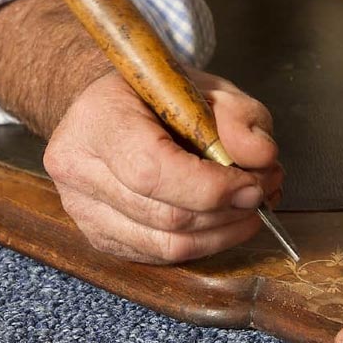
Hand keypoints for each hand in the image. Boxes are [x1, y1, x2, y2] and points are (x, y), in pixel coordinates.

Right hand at [43, 68, 283, 263]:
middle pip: (165, 215)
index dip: (212, 188)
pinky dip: (202, 244)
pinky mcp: (99, 238)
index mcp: (98, 120)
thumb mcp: (206, 86)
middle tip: (263, 190)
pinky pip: (160, 256)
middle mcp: (79, 169)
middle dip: (227, 210)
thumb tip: (260, 157)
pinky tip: (224, 221)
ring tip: (251, 206)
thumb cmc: (156, 96)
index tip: (253, 183)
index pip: (153, 171)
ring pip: (166, 245)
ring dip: (222, 232)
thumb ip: (239, 116)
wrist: (108, 109)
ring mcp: (83, 210)